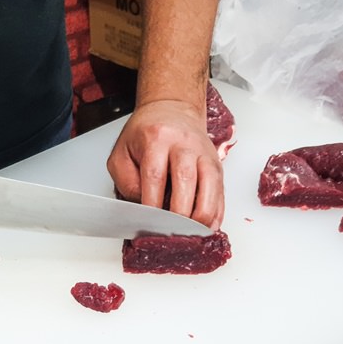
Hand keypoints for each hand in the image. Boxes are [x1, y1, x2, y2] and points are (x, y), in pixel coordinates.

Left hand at [107, 99, 223, 229]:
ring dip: (202, 214)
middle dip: (179, 212)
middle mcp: (184, 143)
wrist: (172, 110)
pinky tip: (208, 226)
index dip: (153, 203)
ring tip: (192, 233)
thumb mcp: (122, 151)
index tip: (149, 223)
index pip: (155, 175)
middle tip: (171, 232)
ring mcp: (204, 153)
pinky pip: (220, 190)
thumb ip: (126, 180)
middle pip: (185, 180)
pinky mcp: (217, 163)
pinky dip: (216, 211)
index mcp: (157, 138)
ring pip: (210, 185)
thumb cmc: (146, 134)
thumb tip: (143, 207)